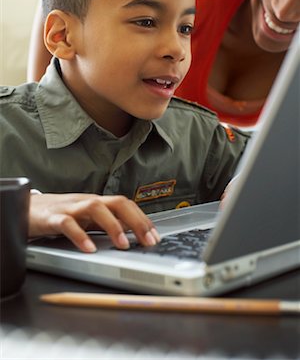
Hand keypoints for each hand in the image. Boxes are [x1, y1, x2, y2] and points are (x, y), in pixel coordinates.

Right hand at [29, 193, 159, 252]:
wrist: (26, 208)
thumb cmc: (58, 214)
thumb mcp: (85, 220)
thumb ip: (104, 225)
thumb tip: (131, 235)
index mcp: (97, 204)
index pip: (125, 205)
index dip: (142, 219)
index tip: (155, 236)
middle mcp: (86, 203)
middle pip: (117, 203)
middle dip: (136, 220)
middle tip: (148, 241)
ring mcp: (69, 208)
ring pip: (95, 208)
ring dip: (113, 225)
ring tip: (123, 244)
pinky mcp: (51, 218)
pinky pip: (67, 224)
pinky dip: (80, 236)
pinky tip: (89, 249)